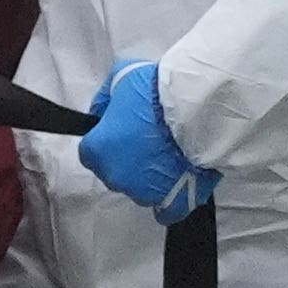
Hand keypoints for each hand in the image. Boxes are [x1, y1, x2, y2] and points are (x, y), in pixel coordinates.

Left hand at [78, 60, 214, 224]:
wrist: (195, 108)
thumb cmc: (154, 92)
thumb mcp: (119, 77)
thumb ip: (105, 99)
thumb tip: (101, 112)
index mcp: (97, 151)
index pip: (91, 152)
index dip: (106, 140)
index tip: (122, 129)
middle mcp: (116, 177)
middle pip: (115, 172)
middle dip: (127, 158)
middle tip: (149, 137)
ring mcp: (144, 193)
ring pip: (141, 188)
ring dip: (150, 174)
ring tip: (172, 152)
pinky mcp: (172, 202)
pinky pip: (166, 210)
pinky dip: (170, 200)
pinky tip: (178, 184)